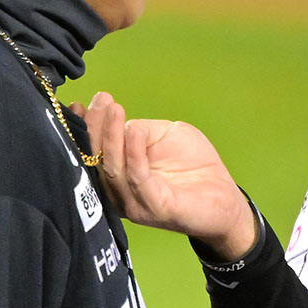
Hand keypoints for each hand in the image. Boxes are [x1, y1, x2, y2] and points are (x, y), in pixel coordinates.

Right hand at [77, 92, 257, 259]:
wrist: (226, 200)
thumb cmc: (195, 167)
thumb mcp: (167, 136)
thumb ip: (143, 130)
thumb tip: (124, 125)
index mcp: (118, 176)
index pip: (94, 151)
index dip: (86, 127)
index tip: (81, 102)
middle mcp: (120, 192)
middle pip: (97, 159)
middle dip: (96, 126)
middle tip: (100, 100)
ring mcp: (135, 203)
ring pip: (114, 169)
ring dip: (111, 137)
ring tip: (113, 110)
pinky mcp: (154, 208)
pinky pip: (138, 179)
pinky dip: (134, 154)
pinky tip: (133, 132)